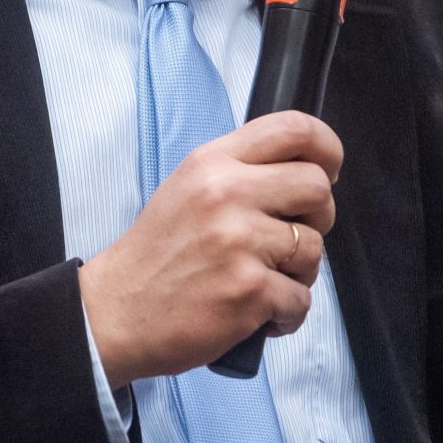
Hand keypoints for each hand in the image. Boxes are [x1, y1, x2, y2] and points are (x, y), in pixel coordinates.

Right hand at [78, 110, 339, 387]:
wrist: (115, 312)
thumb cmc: (155, 257)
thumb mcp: (187, 189)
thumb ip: (239, 173)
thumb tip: (303, 175)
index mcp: (213, 163)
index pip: (293, 129)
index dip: (326, 148)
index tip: (327, 171)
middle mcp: (227, 194)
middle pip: (317, 187)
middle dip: (317, 218)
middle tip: (288, 240)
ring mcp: (240, 242)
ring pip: (315, 249)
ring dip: (298, 273)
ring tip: (261, 282)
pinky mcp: (249, 290)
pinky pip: (302, 299)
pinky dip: (286, 314)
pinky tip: (257, 314)